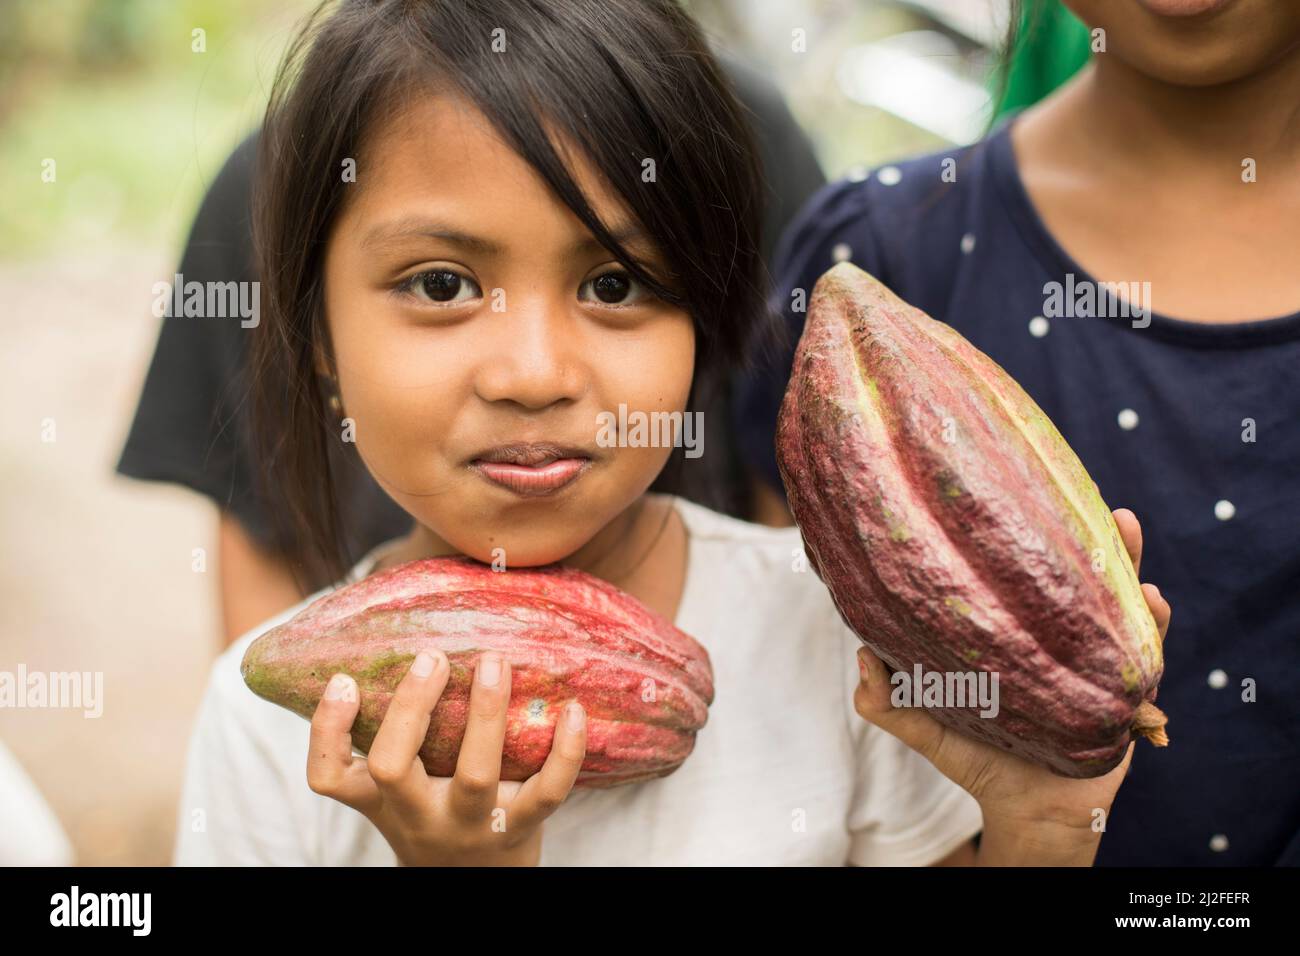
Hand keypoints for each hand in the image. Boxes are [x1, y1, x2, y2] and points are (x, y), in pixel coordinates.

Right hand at [305, 651, 586, 865]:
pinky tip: (572, 710)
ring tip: (495, 663)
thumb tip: (393, 653)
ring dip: (486, 713)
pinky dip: (565, 750)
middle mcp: (419, 816)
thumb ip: (392, 737)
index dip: (328, 730)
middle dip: (412, 707)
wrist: (477, 882)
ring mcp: (470, 825)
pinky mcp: (520, 829)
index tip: (343, 680)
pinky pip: (548, 791)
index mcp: (383, 801)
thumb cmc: (436, 816)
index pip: (329, 776)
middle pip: (394, 768)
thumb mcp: (400, 792)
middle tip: (433, 657)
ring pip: (474, 774)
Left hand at [852, 508, 1171, 860]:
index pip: (1014, 572)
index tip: (1002, 492)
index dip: (1012, 536)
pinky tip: (1152, 598)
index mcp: (1011, 632)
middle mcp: (1053, 633)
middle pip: (1067, 572)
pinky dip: (1152, 622)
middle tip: (1074, 488)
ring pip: (1111, 598)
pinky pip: (1145, 649)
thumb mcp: (925, 726)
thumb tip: (863, 658)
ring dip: (1124, 558)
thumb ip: (887, 701)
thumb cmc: (978, 761)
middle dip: (1074, 529)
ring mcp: (1091, 654)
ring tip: (1125, 523)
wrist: (1031, 811)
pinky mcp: (1124, 685)